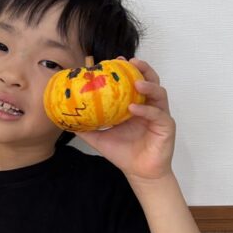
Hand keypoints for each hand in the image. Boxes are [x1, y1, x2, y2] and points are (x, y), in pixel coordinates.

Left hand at [76, 57, 174, 180]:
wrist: (139, 172)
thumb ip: (86, 128)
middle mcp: (149, 106)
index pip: (133, 82)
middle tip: (131, 62)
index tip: (115, 60)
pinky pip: (157, 114)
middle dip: (142, 69)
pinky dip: (146, 109)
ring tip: (135, 82)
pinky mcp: (166, 126)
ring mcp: (159, 115)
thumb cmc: (123, 153)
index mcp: (135, 105)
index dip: (127, 70)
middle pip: (150, 81)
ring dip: (148, 85)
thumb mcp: (100, 138)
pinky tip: (134, 108)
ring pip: (159, 93)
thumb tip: (66, 120)